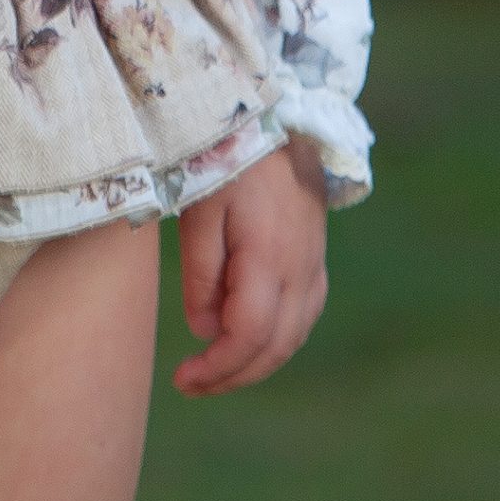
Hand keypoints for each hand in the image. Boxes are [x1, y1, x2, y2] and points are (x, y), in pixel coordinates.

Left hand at [172, 133, 328, 395]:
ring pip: (295, 335)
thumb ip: (202, 272)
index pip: (250, 337)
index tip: (183, 380)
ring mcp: (314, 262)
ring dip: (257, 362)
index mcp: (270, 258)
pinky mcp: (316, 255)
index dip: (218, 368)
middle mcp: (301, 269)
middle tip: (192, 384)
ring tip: (215, 370)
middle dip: (234, 376)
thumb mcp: (200, 208)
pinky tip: (251, 340)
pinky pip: (305, 313)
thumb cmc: (225, 156)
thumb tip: (205, 331)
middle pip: (276, 347)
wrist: (273, 115)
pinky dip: (279, 339)